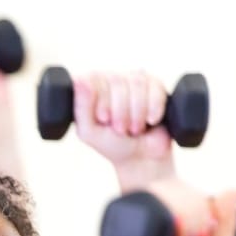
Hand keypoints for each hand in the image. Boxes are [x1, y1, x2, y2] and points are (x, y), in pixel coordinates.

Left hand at [73, 71, 174, 190]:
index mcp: (91, 90)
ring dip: (137, 112)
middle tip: (120, 129)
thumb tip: (80, 80)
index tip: (104, 120)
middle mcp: (112, 81)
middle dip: (120, 111)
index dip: (102, 101)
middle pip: (116, 80)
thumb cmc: (112, 144)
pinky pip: (155, 87)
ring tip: (135, 128)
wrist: (142, 157)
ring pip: (137, 83)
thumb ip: (81, 108)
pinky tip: (151, 121)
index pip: (94, 78)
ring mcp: (133, 81)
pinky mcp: (155, 85)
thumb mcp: (89, 132)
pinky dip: (153, 108)